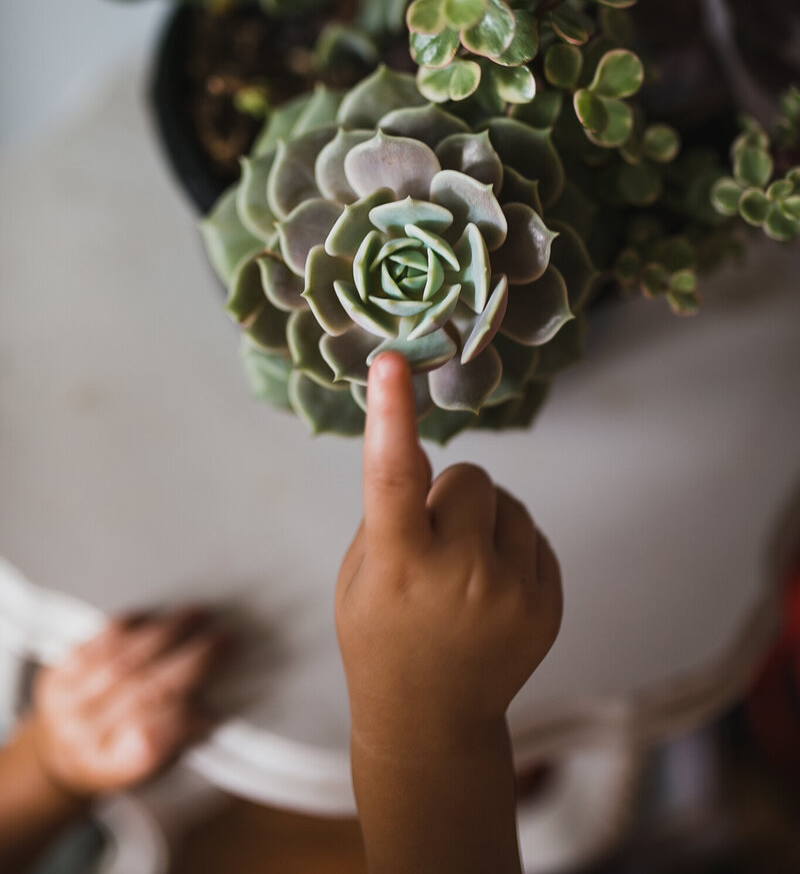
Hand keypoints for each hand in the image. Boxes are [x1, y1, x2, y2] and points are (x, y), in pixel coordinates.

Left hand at [26, 608, 227, 798]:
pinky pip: (99, 640)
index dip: (187, 718)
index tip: (215, 701)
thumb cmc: (113, 757)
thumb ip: (178, 742)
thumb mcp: (150, 767)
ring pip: (126, 657)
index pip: (152, 739)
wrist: (60, 752)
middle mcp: (87, 734)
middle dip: (191, 659)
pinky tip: (156, 616)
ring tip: (196, 617)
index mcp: (113, 765)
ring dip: (168, 631)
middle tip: (221, 640)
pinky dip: (132, 624)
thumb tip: (207, 713)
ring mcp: (69, 701)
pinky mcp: (60, 671)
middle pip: (146, 689)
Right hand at [336, 351, 562, 753]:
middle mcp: (459, 577)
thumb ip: (388, 508)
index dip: (390, 413)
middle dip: (449, 495)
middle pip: (468, 477)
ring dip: (483, 520)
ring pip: (506, 501)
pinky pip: (532, 533)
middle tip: (431, 541)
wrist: (432, 721)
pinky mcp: (547, 604)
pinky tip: (490, 590)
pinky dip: (510, 547)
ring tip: (462, 573)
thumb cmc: (381, 635)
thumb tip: (417, 448)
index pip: (392, 477)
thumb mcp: (360, 574)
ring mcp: (511, 594)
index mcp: (397, 565)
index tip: (390, 363)